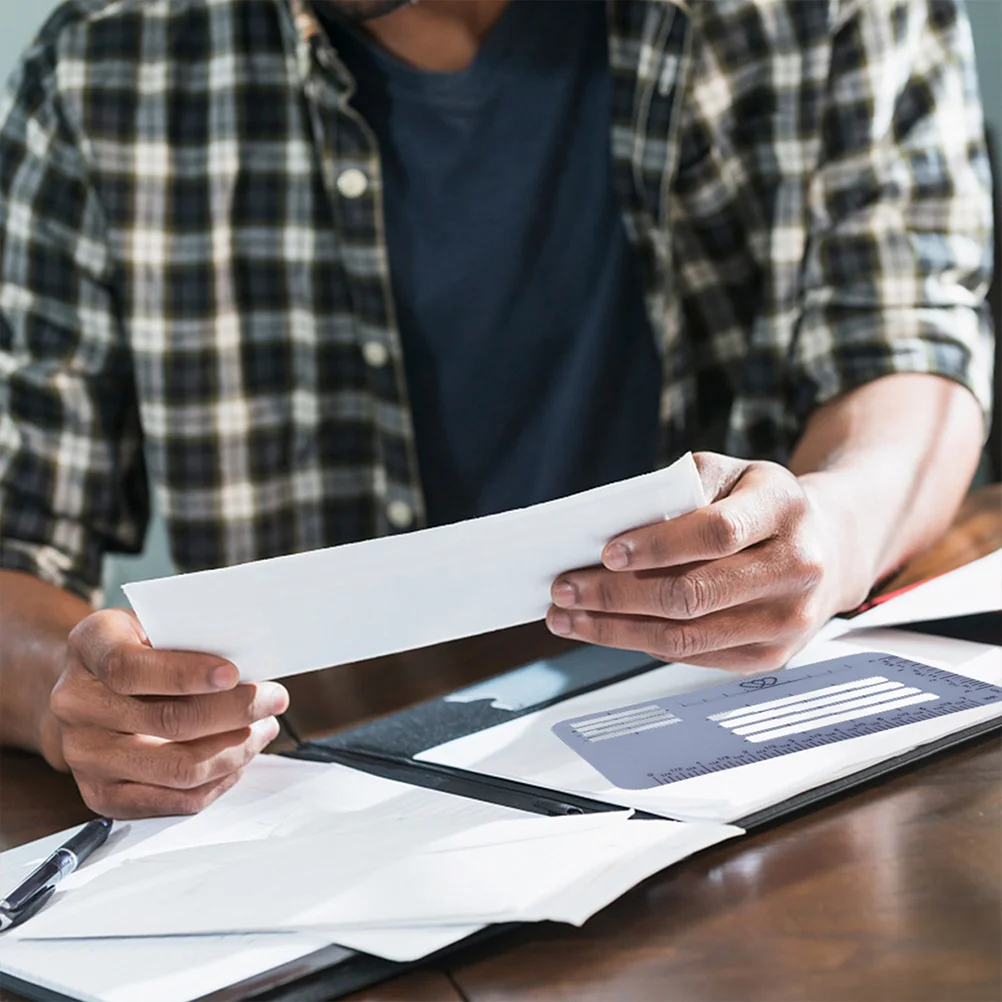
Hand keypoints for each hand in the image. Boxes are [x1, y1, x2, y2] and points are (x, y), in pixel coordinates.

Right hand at [46, 608, 287, 817]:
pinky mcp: (102, 795)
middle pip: (166, 721)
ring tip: (262, 728)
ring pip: (177, 768)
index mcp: (89, 648)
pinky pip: (173, 801)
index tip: (233, 674)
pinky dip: (218, 780)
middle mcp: (76, 703)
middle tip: (273, 699)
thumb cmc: (138, 648)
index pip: (130, 668)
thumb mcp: (154, 621)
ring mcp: (84, 754)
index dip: (186, 673)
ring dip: (235, 749)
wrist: (93, 686)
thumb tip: (251, 659)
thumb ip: (189, 636)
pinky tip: (239, 757)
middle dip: (235, 711)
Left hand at [547, 453, 861, 671]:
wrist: (825, 547)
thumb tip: (608, 531)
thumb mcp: (726, 475)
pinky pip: (692, 655)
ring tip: (566, 617)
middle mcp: (796, 569)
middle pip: (693, 593)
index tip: (606, 551)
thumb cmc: (755, 503)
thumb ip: (676, 492)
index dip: (657, 546)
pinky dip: (638, 643)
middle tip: (564, 588)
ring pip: (685, 636)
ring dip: (615, 629)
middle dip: (616, 594)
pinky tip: (602, 630)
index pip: (716, 533)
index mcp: (784, 509)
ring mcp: (786, 621)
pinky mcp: (769, 656)